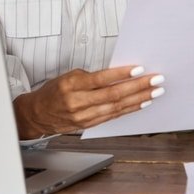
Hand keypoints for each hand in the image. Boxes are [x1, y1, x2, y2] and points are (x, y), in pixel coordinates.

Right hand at [12, 65, 164, 138]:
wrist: (37, 114)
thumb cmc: (54, 91)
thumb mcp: (69, 76)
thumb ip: (91, 77)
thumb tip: (118, 75)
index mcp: (71, 85)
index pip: (101, 79)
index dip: (121, 74)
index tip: (139, 68)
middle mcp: (78, 102)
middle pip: (113, 95)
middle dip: (137, 87)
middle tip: (155, 80)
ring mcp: (84, 116)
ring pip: (116, 107)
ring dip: (138, 99)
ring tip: (155, 92)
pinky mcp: (89, 125)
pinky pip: (113, 116)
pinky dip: (129, 109)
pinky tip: (141, 103)